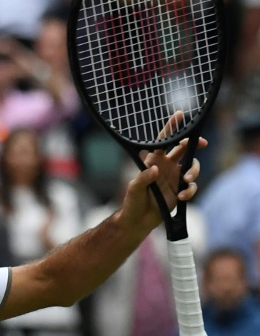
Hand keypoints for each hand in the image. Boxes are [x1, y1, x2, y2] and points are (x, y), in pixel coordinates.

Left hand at [118, 112, 205, 231]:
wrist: (139, 220)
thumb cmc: (132, 202)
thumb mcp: (134, 189)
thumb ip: (143, 178)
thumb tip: (155, 169)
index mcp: (153, 160)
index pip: (163, 140)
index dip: (171, 127)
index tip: (180, 115)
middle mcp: (165, 166)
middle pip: (184, 148)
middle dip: (195, 143)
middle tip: (203, 143)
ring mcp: (174, 177)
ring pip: (192, 166)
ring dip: (194, 171)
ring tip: (187, 181)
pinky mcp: (180, 190)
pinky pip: (192, 186)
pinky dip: (190, 190)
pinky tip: (182, 196)